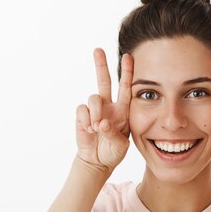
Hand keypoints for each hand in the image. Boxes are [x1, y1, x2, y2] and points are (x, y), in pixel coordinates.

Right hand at [75, 48, 132, 173]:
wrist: (97, 161)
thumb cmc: (113, 152)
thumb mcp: (120, 145)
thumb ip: (113, 133)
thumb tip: (101, 123)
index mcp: (123, 110)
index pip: (126, 88)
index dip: (127, 72)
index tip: (128, 56)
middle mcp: (108, 106)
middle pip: (104, 81)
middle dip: (101, 65)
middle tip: (97, 50)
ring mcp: (94, 110)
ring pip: (93, 98)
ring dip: (96, 112)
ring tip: (96, 127)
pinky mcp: (82, 116)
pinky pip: (82, 109)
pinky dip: (85, 119)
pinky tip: (89, 129)